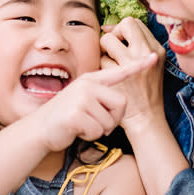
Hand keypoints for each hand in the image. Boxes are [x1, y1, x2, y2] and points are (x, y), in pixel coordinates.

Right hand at [28, 52, 158, 150]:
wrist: (39, 129)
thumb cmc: (66, 117)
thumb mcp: (83, 99)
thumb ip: (100, 95)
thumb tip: (121, 102)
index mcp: (92, 80)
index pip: (119, 72)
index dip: (138, 66)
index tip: (153, 58)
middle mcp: (87, 85)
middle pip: (121, 103)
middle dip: (114, 119)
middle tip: (97, 123)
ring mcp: (81, 98)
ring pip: (110, 121)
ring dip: (100, 130)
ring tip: (83, 125)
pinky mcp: (76, 114)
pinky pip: (97, 130)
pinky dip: (90, 135)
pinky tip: (77, 130)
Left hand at [100, 18, 166, 134]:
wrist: (146, 117)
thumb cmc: (144, 91)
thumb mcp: (150, 65)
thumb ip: (135, 46)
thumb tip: (107, 28)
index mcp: (156, 50)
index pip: (135, 23)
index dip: (122, 29)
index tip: (117, 40)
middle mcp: (146, 53)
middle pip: (125, 25)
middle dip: (114, 34)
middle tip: (112, 50)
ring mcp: (133, 64)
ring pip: (108, 40)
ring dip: (104, 52)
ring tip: (109, 65)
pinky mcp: (119, 75)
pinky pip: (101, 60)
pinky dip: (101, 68)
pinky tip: (108, 78)